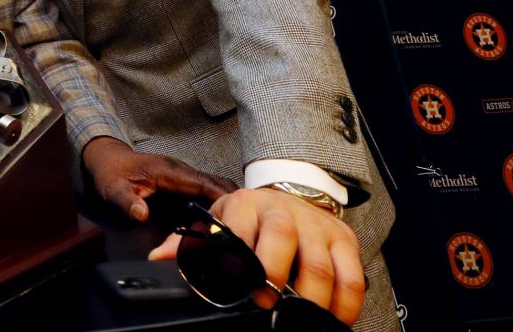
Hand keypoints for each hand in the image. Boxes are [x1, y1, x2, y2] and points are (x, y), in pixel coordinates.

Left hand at [82, 136, 233, 221]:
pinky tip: (223, 231)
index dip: (225, 200)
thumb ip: (126, 201)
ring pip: (216, 193)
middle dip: (235, 207)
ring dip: (228, 210)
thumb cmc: (111, 174)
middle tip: (246, 233)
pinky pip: (206, 199)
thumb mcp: (113, 189)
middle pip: (219, 187)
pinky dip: (217, 212)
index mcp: (171, 172)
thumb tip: (140, 214)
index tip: (240, 219)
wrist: (108, 160)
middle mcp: (184, 174)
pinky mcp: (184, 189)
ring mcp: (185, 181)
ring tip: (241, 235)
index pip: (206, 184)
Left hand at [149, 187, 365, 326]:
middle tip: (267, 303)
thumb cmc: (250, 217)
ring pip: (320, 263)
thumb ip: (192, 242)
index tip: (241, 287)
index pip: (242, 230)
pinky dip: (345, 303)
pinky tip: (333, 319)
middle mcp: (283, 211)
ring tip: (298, 318)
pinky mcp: (344, 239)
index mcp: (246, 206)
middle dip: (275, 275)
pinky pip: (352, 275)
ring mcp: (317, 225)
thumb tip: (160, 258)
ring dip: (310, 298)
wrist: (289, 193)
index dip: (241, 261)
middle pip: (283, 238)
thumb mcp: (219, 221)